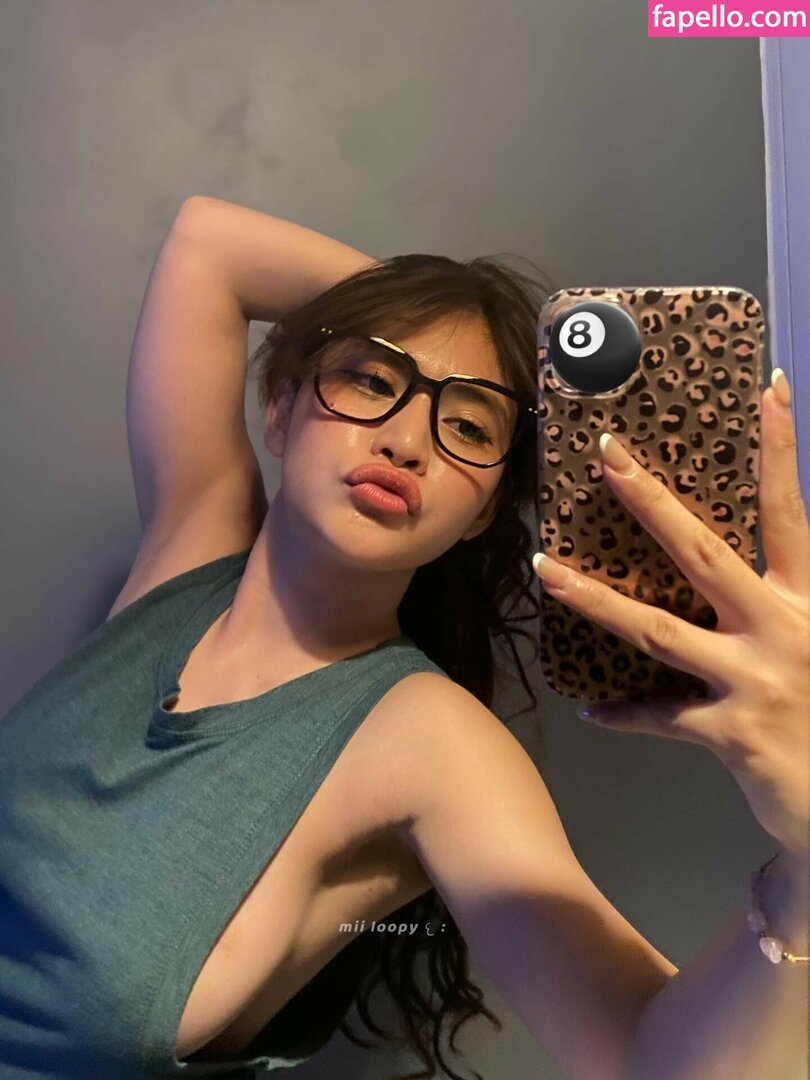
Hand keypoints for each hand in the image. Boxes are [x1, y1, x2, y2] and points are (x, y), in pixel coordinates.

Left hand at [532, 370, 809, 862]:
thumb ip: (784, 605)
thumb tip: (740, 578)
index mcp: (808, 602)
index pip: (789, 511)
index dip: (780, 449)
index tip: (769, 390)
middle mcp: (782, 629)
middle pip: (704, 552)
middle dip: (651, 500)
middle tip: (607, 454)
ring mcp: (755, 680)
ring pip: (657, 629)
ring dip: (594, 599)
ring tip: (544, 570)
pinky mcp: (732, 734)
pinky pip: (660, 717)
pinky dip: (625, 714)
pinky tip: (592, 709)